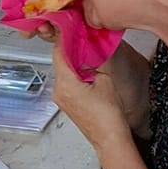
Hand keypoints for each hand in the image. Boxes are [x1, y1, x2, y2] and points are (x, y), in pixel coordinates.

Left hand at [41, 31, 124, 145]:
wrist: (109, 138)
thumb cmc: (108, 115)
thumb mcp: (105, 79)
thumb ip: (95, 61)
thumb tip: (90, 50)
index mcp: (65, 83)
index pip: (59, 52)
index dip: (66, 39)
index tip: (73, 30)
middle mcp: (58, 90)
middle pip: (60, 61)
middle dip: (72, 50)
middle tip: (85, 41)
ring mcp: (61, 98)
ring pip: (63, 72)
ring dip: (75, 63)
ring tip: (90, 58)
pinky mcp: (66, 103)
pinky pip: (67, 83)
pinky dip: (76, 75)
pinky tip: (89, 73)